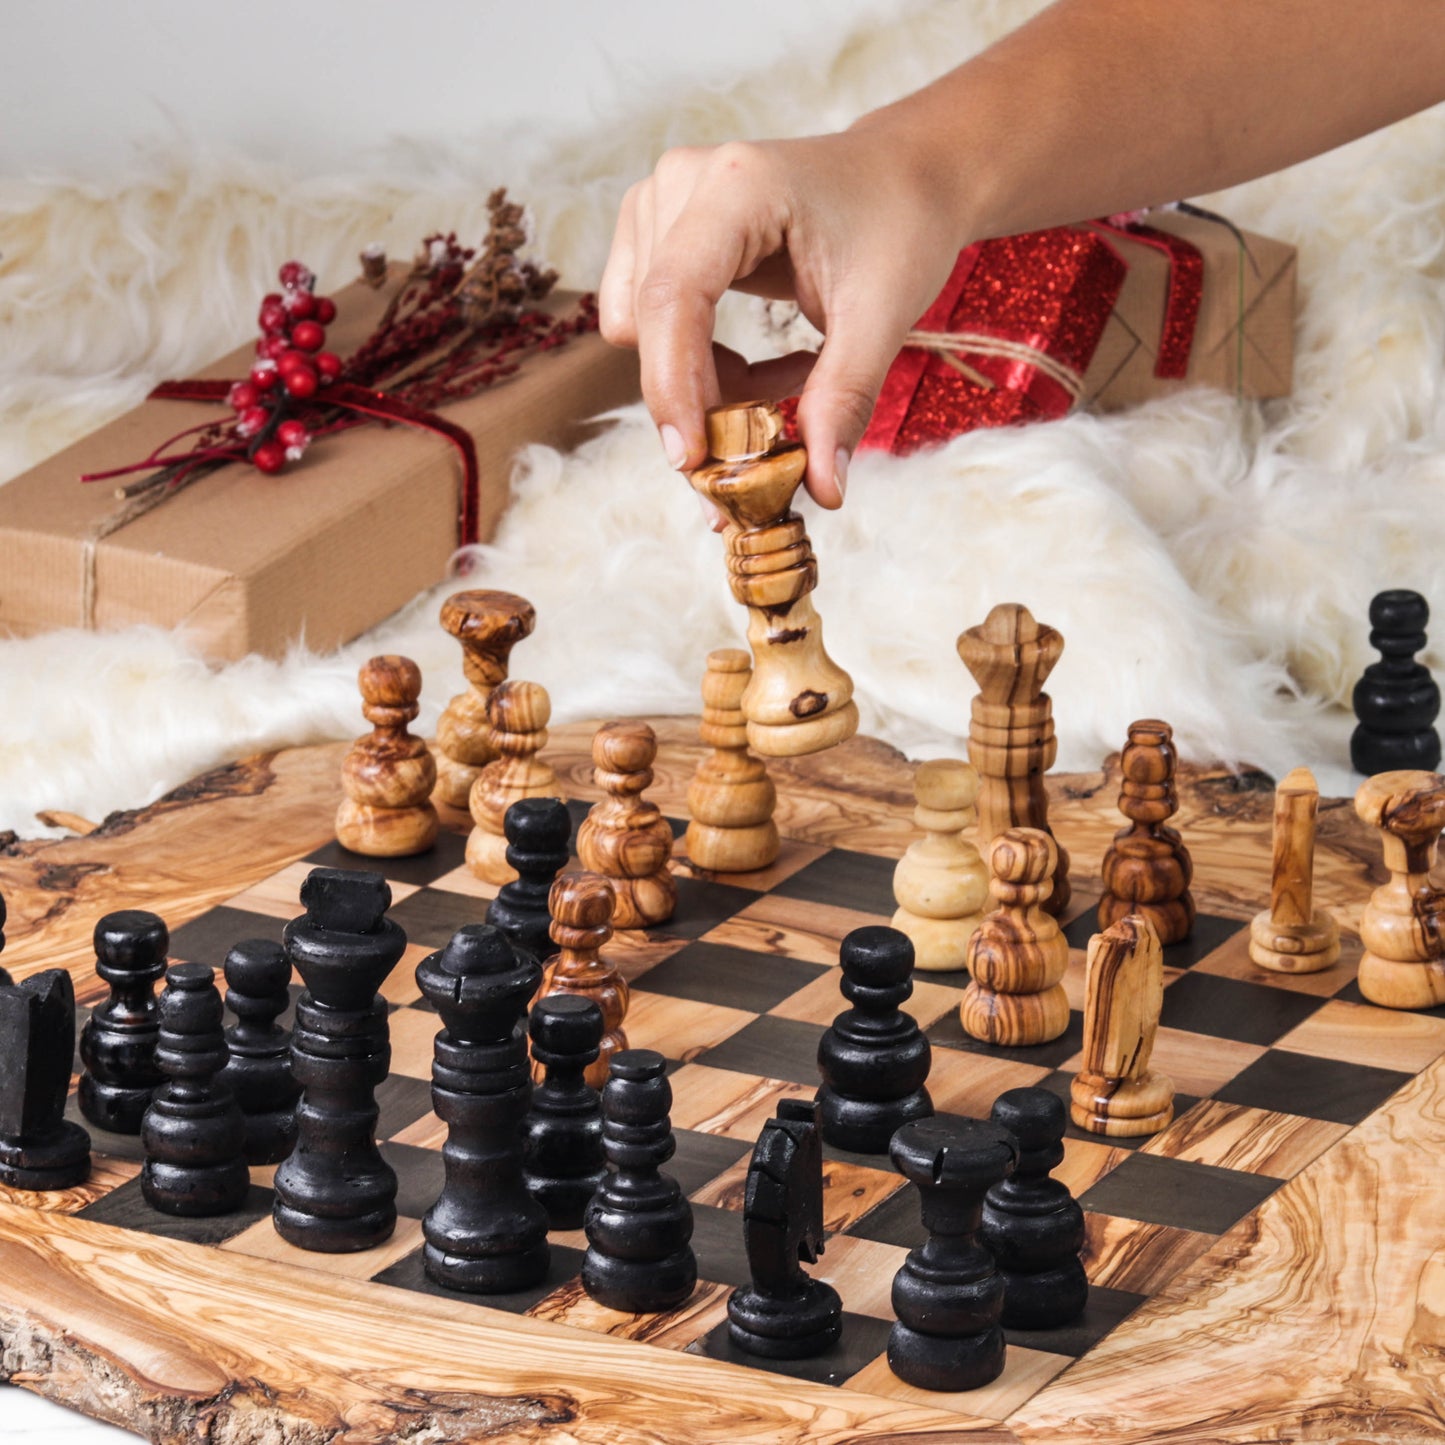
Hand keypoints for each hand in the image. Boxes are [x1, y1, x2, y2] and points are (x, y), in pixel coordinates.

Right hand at [599, 124, 965, 513]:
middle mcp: (683, 182)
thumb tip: (823, 489)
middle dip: (693, 400)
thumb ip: (844, 400)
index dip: (673, 384)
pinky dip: (697, 364)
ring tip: (783, 380)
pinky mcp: (659, 231)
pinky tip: (760, 364)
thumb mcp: (882, 315)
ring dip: (702, 382)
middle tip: (759, 453)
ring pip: (640, 330)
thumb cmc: (900, 225)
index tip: (692, 459)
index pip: (674, 295)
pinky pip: (648, 323)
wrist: (906, 176)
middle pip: (647, 320)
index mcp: (738, 185)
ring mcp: (662, 202)